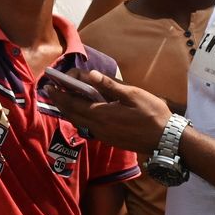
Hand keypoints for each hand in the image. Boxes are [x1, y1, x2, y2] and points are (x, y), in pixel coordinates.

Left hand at [44, 69, 171, 153]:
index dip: (59, 95)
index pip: (72, 104)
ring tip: (62, 98)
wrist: (166, 139)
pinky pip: (86, 127)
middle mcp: (97, 127)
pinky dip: (78, 117)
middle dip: (59, 101)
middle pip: (71, 114)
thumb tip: (90, 74)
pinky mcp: (107, 139)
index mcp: (102, 114)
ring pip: (77, 121)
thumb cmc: (153, 114)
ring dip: (68, 110)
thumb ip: (110, 86)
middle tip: (51, 90)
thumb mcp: (134, 95)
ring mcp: (102, 135)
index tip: (49, 86)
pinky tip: (81, 110)